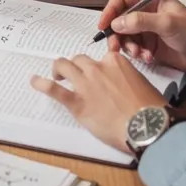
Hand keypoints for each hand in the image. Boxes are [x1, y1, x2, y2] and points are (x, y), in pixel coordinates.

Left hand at [31, 51, 167, 153]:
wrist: (148, 127)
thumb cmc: (151, 110)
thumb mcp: (142, 84)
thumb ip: (127, 79)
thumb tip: (123, 86)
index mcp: (115, 62)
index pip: (101, 58)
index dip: (98, 67)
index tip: (99, 74)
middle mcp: (97, 68)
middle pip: (80, 60)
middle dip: (77, 67)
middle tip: (75, 75)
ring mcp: (85, 84)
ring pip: (64, 66)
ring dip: (58, 69)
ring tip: (56, 75)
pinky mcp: (77, 102)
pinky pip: (54, 90)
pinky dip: (41, 84)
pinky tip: (34, 81)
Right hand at [99, 0, 185, 74]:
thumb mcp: (168, 23)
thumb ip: (141, 21)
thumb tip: (116, 24)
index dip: (110, 10)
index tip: (103, 25)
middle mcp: (146, 12)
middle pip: (120, 19)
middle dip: (116, 34)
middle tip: (115, 47)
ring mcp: (147, 30)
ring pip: (124, 36)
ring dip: (127, 46)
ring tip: (139, 54)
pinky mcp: (150, 46)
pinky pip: (134, 48)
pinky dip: (137, 54)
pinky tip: (148, 58)